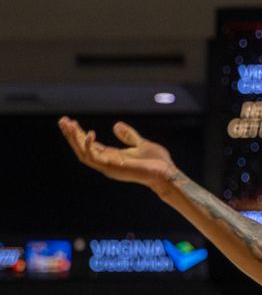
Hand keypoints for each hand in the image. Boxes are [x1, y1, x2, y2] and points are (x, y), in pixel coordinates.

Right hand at [59, 117, 177, 191]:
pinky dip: (88, 145)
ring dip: (74, 139)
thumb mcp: (140, 144)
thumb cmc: (157, 162)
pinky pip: (94, 157)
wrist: (166, 173)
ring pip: (83, 153)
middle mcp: (107, 163)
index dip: (79, 134)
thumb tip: (116, 125)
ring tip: (68, 124)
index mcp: (112, 157)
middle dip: (71, 135)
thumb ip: (129, 136)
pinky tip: (88, 133)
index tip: (71, 121)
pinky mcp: (112, 167)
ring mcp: (108, 166)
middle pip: (82, 149)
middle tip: (63, 121)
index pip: (90, 145)